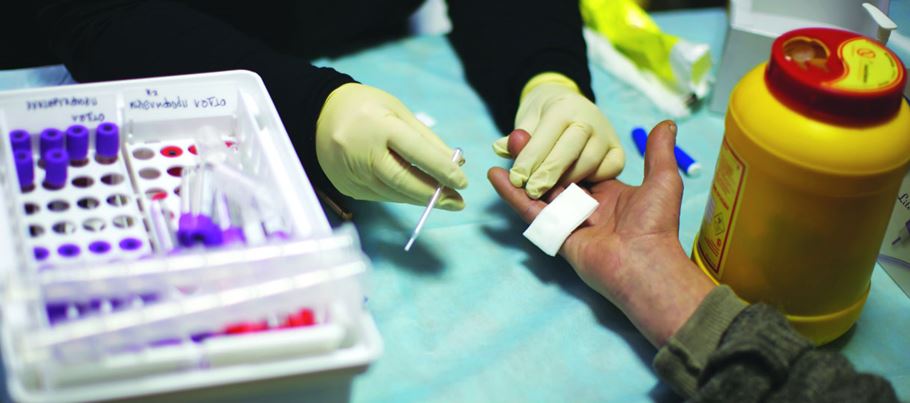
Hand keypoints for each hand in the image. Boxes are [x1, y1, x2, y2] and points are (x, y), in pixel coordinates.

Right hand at [316, 83, 467, 209]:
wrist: (318, 114)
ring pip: (393, 193)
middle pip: (403, 180)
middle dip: (433, 193)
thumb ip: (427, 139)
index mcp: (377, 125)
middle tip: (458, 201)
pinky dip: (401, 196)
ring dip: (420, 199)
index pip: (416, 152)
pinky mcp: (347, 187)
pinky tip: (417, 195)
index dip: (441, 169)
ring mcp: (351, 172)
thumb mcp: (398, 112)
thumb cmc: (365, 108)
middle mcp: (361, 151)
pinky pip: (380, 196)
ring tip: (445, 200)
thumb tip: (456, 163)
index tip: (462, 182)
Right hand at [488, 121, 713, 346]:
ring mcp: (569, 220)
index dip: (565, 148)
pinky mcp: (555, 233)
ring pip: (540, 188)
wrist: (644, 262)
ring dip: (524, 166)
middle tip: (521, 131)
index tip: (550, 128)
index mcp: (610, 194)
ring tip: (508, 142)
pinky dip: (512, 194)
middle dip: (540, 153)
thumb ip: (659, 152)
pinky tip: (495, 175)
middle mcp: (587, 207)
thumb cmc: (655, 224)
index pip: (582, 166)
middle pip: (557, 174)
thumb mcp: (663, 179)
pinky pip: (530, 211)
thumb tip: (667, 124)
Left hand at [493, 76, 623, 199]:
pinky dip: (592, 179)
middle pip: (569, 150)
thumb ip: (516, 138)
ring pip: (588, 163)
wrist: (572, 106)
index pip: (546, 136)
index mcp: (563, 107)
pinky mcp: (618, 151)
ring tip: (548, 192)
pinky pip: (608, 170)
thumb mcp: (527, 122)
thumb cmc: (544, 118)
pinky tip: (574, 185)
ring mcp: (607, 135)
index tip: (516, 179)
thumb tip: (501, 148)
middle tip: (532, 191)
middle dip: (548, 173)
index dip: (530, 159)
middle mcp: (590, 119)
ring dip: (566, 180)